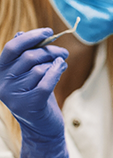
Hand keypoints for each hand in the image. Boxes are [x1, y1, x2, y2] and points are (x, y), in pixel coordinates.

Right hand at [0, 29, 68, 157]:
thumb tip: (21, 33)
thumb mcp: (28, 73)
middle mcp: (2, 84)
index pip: (12, 48)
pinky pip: (46, 81)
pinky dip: (57, 71)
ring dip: (55, 64)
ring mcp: (13, 96)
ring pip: (40, 69)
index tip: (48, 31)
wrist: (42, 126)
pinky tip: (62, 67)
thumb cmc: (37, 94)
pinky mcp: (29, 104)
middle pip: (30, 57)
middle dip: (51, 51)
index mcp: (0, 72)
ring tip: (61, 65)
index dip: (31, 37)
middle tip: (63, 52)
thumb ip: (25, 55)